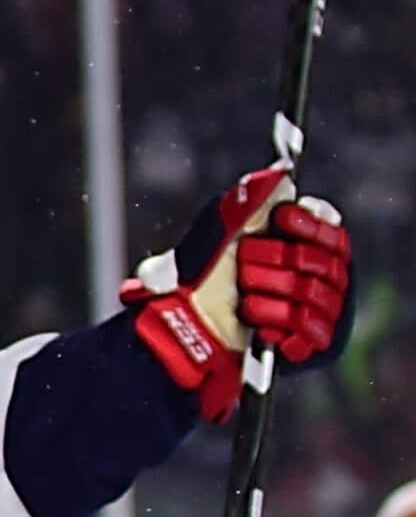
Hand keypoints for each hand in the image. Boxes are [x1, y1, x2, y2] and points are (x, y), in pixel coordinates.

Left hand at [122, 167, 350, 420]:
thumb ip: (240, 206)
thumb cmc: (204, 279)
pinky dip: (277, 324)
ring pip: (311, 294)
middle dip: (273, 259)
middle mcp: (323, 274)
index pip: (327, 227)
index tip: (280, 216)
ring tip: (244, 297)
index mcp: (306, 245)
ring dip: (270, 294)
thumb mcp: (213, 238)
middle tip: (244, 263)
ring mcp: (323, 308)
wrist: (188, 330)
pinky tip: (258, 325)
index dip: (307, 221)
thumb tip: (272, 174)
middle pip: (315, 259)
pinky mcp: (316, 342)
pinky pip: (309, 329)